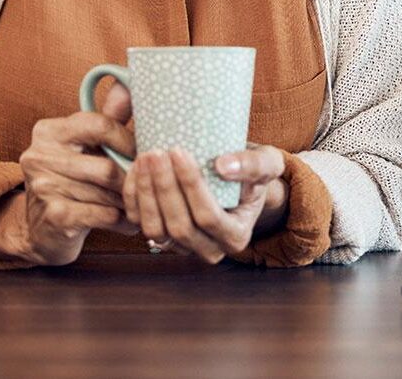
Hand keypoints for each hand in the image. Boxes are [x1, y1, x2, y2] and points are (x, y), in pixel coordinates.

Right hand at [0, 82, 137, 265]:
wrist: (42, 230)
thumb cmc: (73, 181)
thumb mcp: (87, 146)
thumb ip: (109, 117)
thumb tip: (128, 81)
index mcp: (49, 131)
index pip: (99, 125)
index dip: (128, 140)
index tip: (143, 153)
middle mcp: (39, 156)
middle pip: (107, 166)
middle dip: (131, 179)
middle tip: (147, 185)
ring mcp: (43, 187)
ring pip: (108, 193)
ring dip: (130, 202)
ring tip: (141, 205)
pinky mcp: (54, 217)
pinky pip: (104, 215)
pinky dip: (122, 220)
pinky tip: (128, 223)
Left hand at [123, 144, 289, 263]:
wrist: (236, 180)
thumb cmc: (253, 171)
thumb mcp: (267, 162)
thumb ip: (253, 164)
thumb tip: (223, 166)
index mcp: (236, 236)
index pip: (208, 216)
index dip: (191, 186)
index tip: (179, 152)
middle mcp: (209, 249)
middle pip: (180, 226)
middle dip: (164, 187)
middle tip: (156, 153)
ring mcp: (182, 247)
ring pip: (156, 229)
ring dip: (146, 192)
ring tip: (145, 157)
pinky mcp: (160, 238)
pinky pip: (139, 224)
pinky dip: (134, 196)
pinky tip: (136, 169)